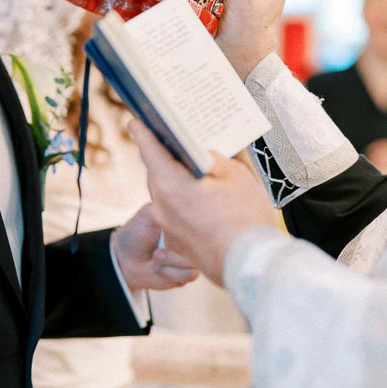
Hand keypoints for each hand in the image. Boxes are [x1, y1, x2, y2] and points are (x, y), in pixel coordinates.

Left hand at [111, 202, 198, 290]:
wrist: (124, 261)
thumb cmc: (136, 234)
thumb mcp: (148, 214)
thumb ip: (166, 206)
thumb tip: (184, 200)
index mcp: (185, 221)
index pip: (203, 220)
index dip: (189, 226)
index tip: (169, 231)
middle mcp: (193, 238)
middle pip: (202, 242)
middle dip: (177, 245)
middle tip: (161, 243)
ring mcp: (192, 257)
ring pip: (195, 260)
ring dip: (170, 260)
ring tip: (156, 256)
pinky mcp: (188, 274)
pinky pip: (189, 274)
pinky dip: (170, 272)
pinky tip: (160, 268)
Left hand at [129, 121, 278, 284]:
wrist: (249, 266)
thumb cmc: (244, 220)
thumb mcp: (236, 176)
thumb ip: (214, 160)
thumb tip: (203, 155)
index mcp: (171, 185)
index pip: (150, 151)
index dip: (143, 133)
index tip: (136, 121)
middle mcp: (162, 207)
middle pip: (157, 174)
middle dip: (166, 159)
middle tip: (177, 145)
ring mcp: (168, 228)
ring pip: (166, 196)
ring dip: (177, 183)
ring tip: (196, 174)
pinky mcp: (178, 244)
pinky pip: (175, 216)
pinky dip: (184, 205)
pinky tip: (204, 202)